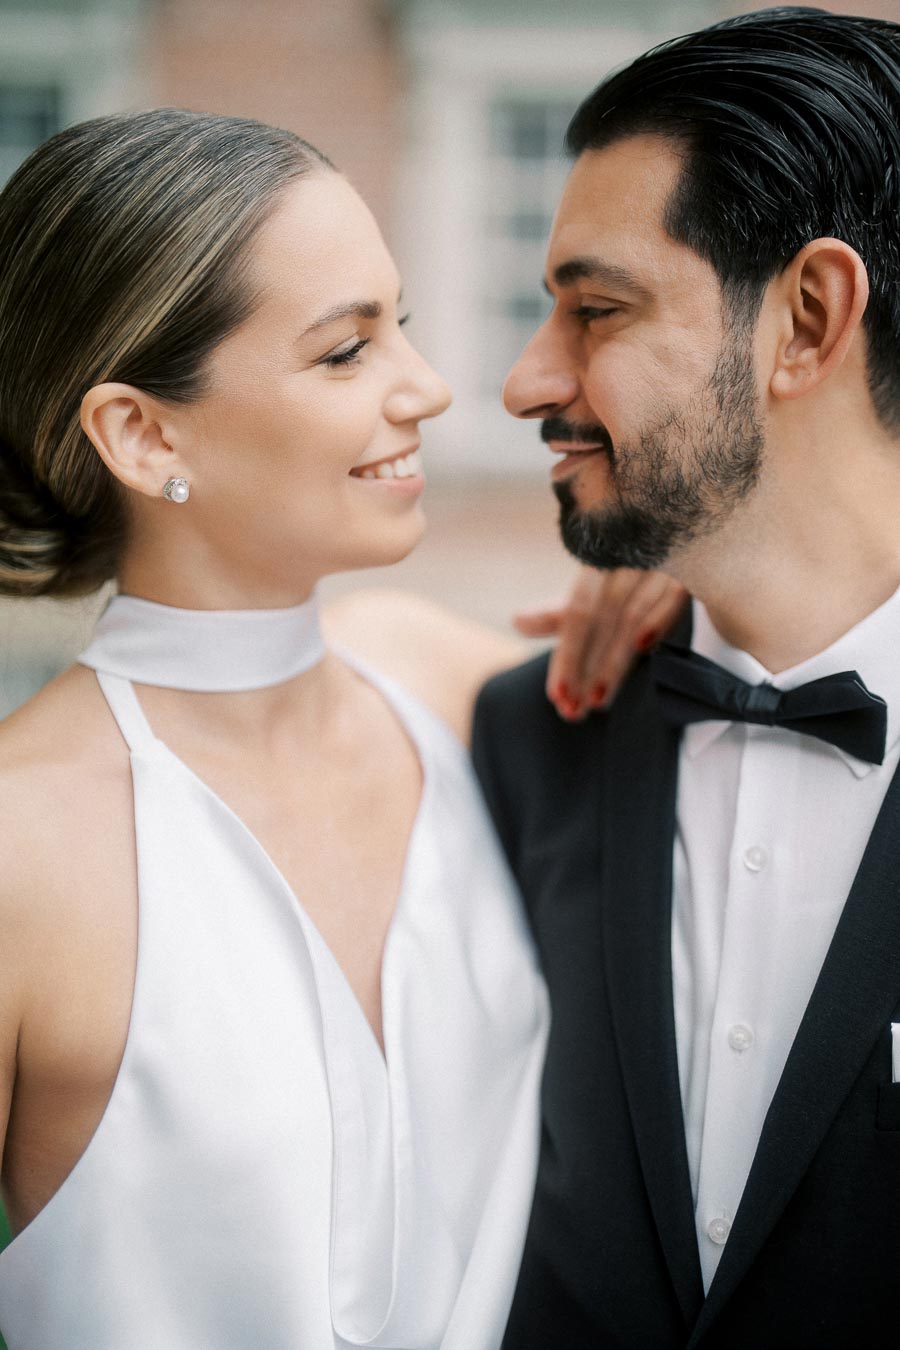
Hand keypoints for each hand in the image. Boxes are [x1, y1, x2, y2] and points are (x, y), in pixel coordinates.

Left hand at [514, 567, 688, 720]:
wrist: (680, 540)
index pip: (575, 614)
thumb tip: (518, 621)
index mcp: (596, 564)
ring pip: (630, 616)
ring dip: (614, 661)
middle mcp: (624, 559)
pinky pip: (673, 596)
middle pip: (599, 619)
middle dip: (585, 668)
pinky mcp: (690, 570)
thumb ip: (558, 612)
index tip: (557, 696)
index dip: (566, 656)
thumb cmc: (629, 575)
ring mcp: (658, 562)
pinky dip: (658, 620)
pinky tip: (643, 648)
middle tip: (573, 711)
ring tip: (597, 700)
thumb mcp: (593, 593)